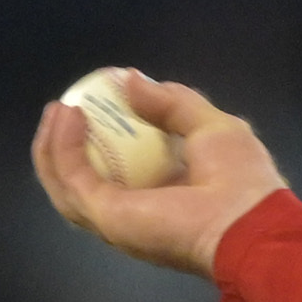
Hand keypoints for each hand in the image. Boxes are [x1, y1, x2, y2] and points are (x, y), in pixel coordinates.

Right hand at [27, 69, 288, 277]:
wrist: (249, 221)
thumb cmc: (240, 179)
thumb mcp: (209, 125)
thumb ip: (172, 103)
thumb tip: (131, 80)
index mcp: (159, 198)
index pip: (116, 172)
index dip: (98, 139)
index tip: (94, 105)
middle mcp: (134, 213)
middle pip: (80, 183)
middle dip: (62, 146)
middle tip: (63, 108)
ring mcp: (116, 220)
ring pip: (65, 185)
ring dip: (53, 146)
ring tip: (57, 110)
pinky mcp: (107, 217)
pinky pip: (72, 178)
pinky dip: (63, 147)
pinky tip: (69, 115)